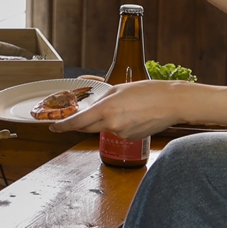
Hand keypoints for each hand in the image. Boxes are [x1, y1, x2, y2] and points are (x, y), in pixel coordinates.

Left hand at [49, 80, 187, 138]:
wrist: (172, 103)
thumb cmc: (148, 91)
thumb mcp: (119, 88)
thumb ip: (101, 96)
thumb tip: (88, 94)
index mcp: (106, 109)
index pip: (78, 122)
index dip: (63, 126)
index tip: (54, 127)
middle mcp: (111, 124)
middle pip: (87, 128)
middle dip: (81, 123)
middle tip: (78, 116)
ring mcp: (121, 134)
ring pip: (104, 128)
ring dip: (105, 120)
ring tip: (124, 107)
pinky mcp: (130, 139)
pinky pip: (117, 132)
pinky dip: (119, 124)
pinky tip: (132, 115)